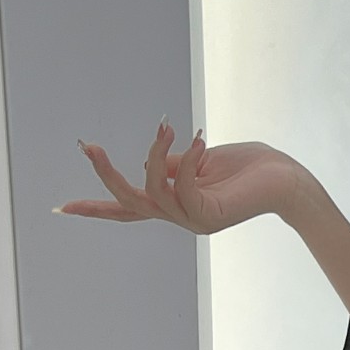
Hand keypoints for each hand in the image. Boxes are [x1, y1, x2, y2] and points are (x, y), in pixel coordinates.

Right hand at [55, 118, 305, 233]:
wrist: (289, 180)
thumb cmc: (252, 167)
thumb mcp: (202, 159)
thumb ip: (174, 163)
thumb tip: (149, 160)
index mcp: (176, 204)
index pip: (129, 210)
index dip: (96, 208)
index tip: (61, 207)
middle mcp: (181, 217)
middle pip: (130, 203)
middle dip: (106, 175)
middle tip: (90, 147)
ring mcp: (195, 220)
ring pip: (153, 192)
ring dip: (155, 155)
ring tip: (169, 128)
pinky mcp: (211, 216)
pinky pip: (182, 188)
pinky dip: (185, 161)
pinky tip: (197, 140)